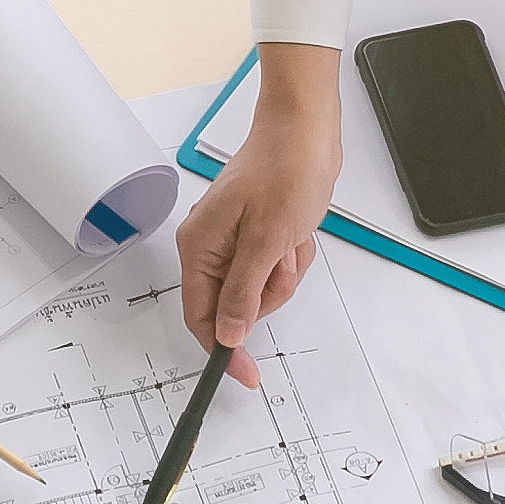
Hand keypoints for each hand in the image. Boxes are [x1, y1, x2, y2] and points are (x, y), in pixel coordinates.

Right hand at [170, 46, 336, 390]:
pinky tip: (295, 233)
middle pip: (234, 306)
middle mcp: (210, 246)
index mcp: (199, 247)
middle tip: (281, 259)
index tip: (247, 373)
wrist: (305, 130)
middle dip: (267, 291)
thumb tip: (228, 334)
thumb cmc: (284, 169)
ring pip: (259, 290)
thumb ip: (243, 292)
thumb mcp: (266, 240)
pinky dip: (289, 258)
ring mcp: (234, 240)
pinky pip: (273, 268)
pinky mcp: (256, 234)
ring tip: (290, 238)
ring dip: (282, 272)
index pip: (201, 316)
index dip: (223, 349)